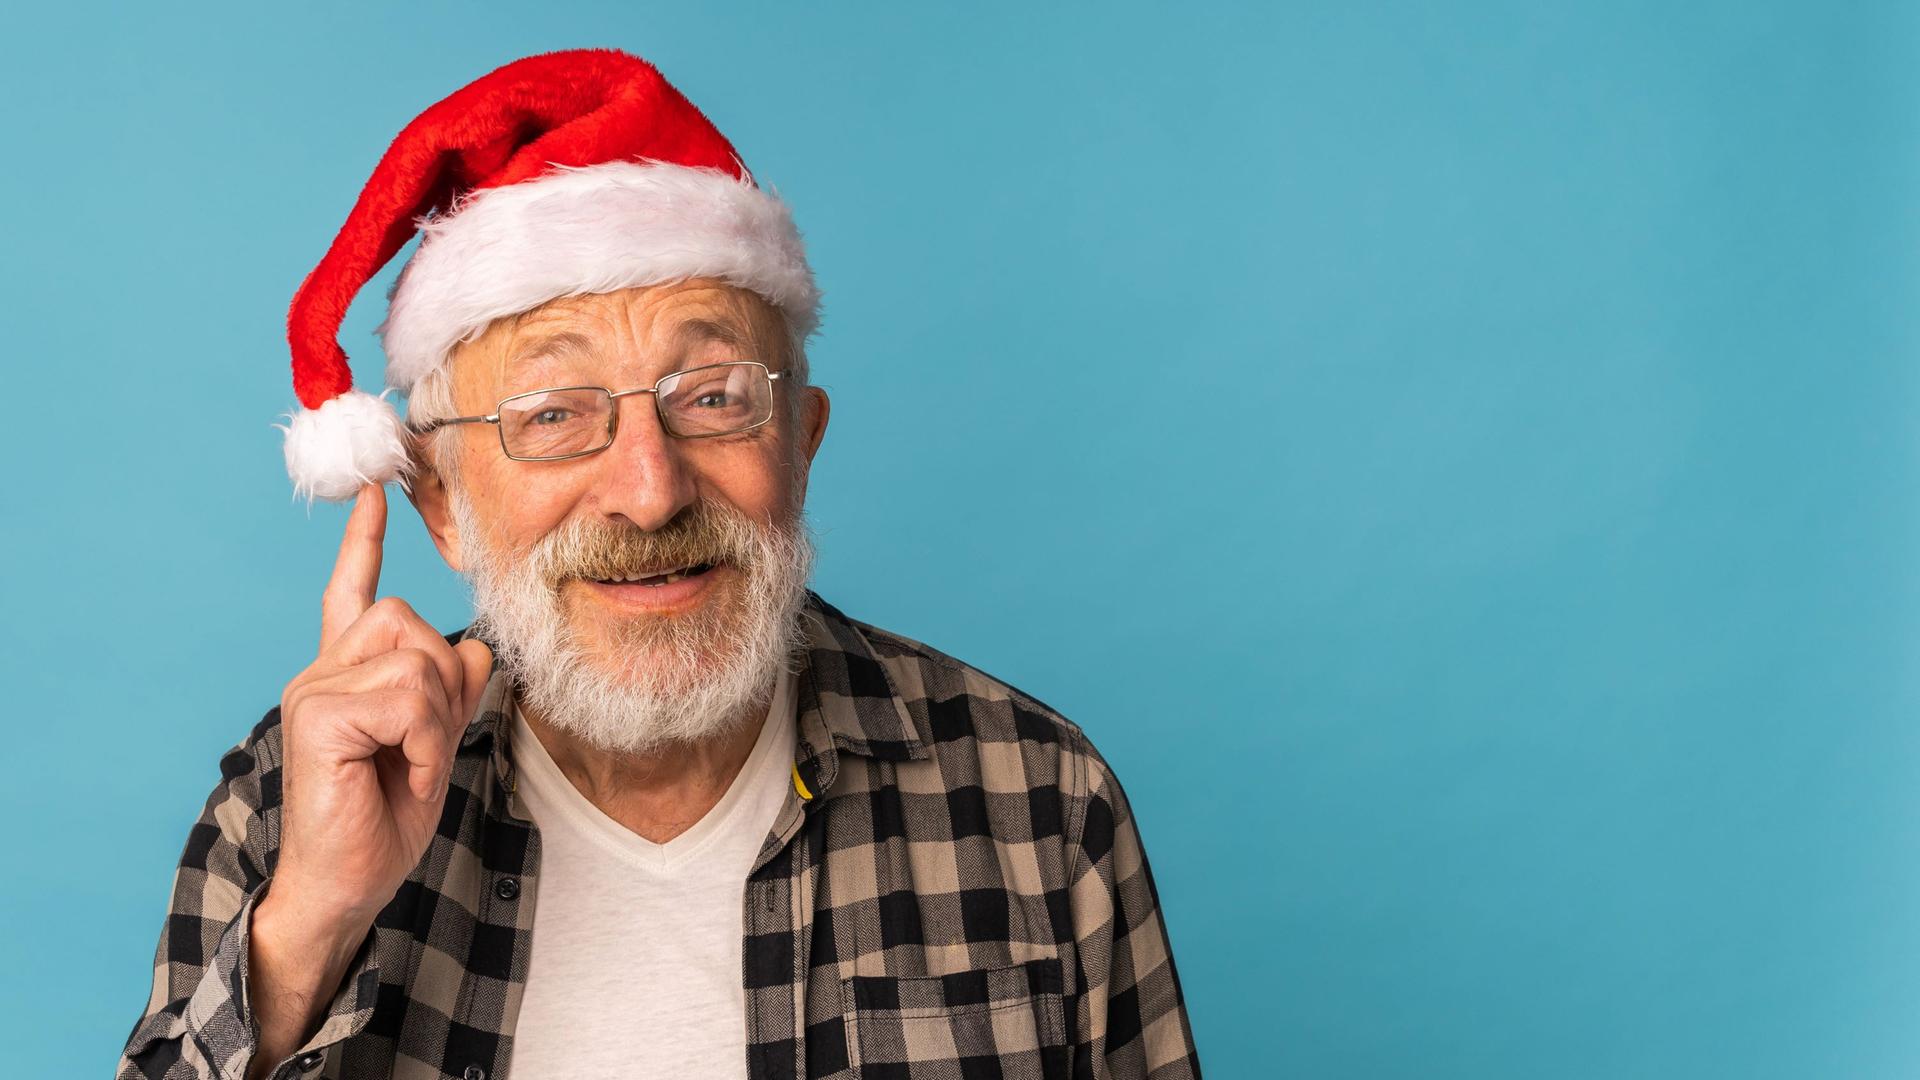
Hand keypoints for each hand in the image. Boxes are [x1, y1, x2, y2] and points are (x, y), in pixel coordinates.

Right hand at [270, 483, 494, 933]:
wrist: (348, 884)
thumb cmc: (383, 819)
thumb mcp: (434, 744)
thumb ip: (450, 692)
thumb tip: (478, 647)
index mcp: (346, 673)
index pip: (353, 592)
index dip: (364, 541)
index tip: (376, 489)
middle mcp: (323, 671)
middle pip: (411, 622)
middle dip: (443, 684)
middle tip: (424, 747)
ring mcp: (314, 689)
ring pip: (416, 658)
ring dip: (435, 720)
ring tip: (408, 765)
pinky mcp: (318, 715)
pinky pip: (405, 696)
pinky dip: (422, 742)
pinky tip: (400, 775)